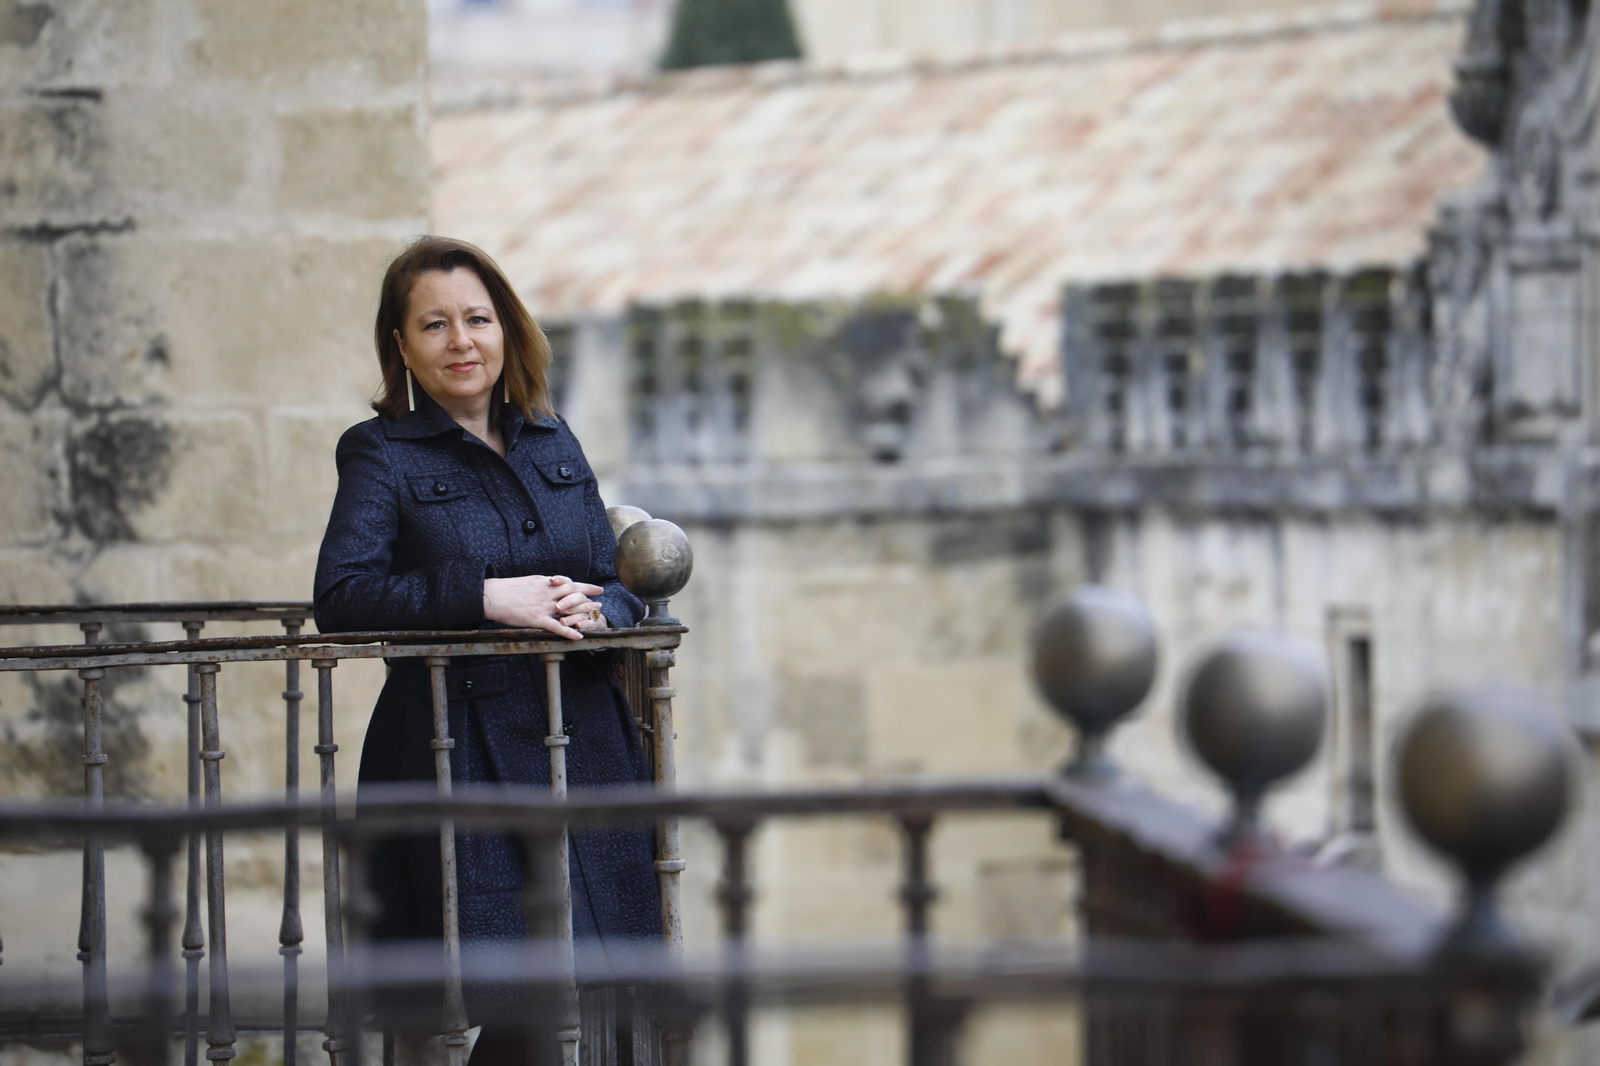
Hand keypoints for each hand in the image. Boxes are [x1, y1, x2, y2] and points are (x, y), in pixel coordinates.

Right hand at [483, 574, 604, 640]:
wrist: (492, 596)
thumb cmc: (506, 589)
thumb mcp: (527, 582)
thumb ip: (541, 585)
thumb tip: (550, 584)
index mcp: (544, 583)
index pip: (569, 583)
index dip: (584, 586)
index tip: (596, 588)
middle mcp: (547, 593)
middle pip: (573, 593)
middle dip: (589, 597)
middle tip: (600, 602)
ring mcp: (543, 606)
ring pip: (568, 608)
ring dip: (584, 611)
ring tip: (596, 615)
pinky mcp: (536, 619)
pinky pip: (556, 626)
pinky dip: (568, 632)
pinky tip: (578, 637)